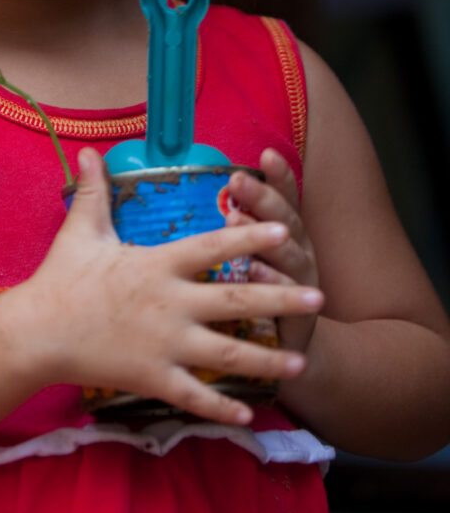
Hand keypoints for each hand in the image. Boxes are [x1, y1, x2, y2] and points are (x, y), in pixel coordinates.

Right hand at [5, 148, 323, 425]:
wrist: (35, 332)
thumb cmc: (60, 279)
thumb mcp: (80, 230)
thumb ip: (93, 192)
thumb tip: (88, 152)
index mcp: (158, 265)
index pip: (213, 246)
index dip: (251, 238)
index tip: (285, 232)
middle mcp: (170, 303)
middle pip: (236, 300)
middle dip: (281, 300)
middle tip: (319, 298)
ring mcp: (164, 344)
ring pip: (227, 353)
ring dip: (267, 359)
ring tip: (301, 362)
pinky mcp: (152, 377)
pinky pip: (195, 396)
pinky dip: (223, 408)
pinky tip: (251, 415)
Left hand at [224, 149, 320, 354]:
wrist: (295, 359)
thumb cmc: (261, 299)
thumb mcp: (254, 258)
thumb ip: (240, 224)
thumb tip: (211, 189)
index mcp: (285, 237)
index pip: (284, 200)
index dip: (278, 177)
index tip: (265, 153)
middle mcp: (298, 255)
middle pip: (285, 221)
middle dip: (263, 198)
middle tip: (238, 180)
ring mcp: (301, 287)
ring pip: (288, 256)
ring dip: (264, 237)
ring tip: (238, 219)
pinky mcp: (299, 318)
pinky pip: (286, 298)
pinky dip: (272, 284)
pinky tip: (255, 272)